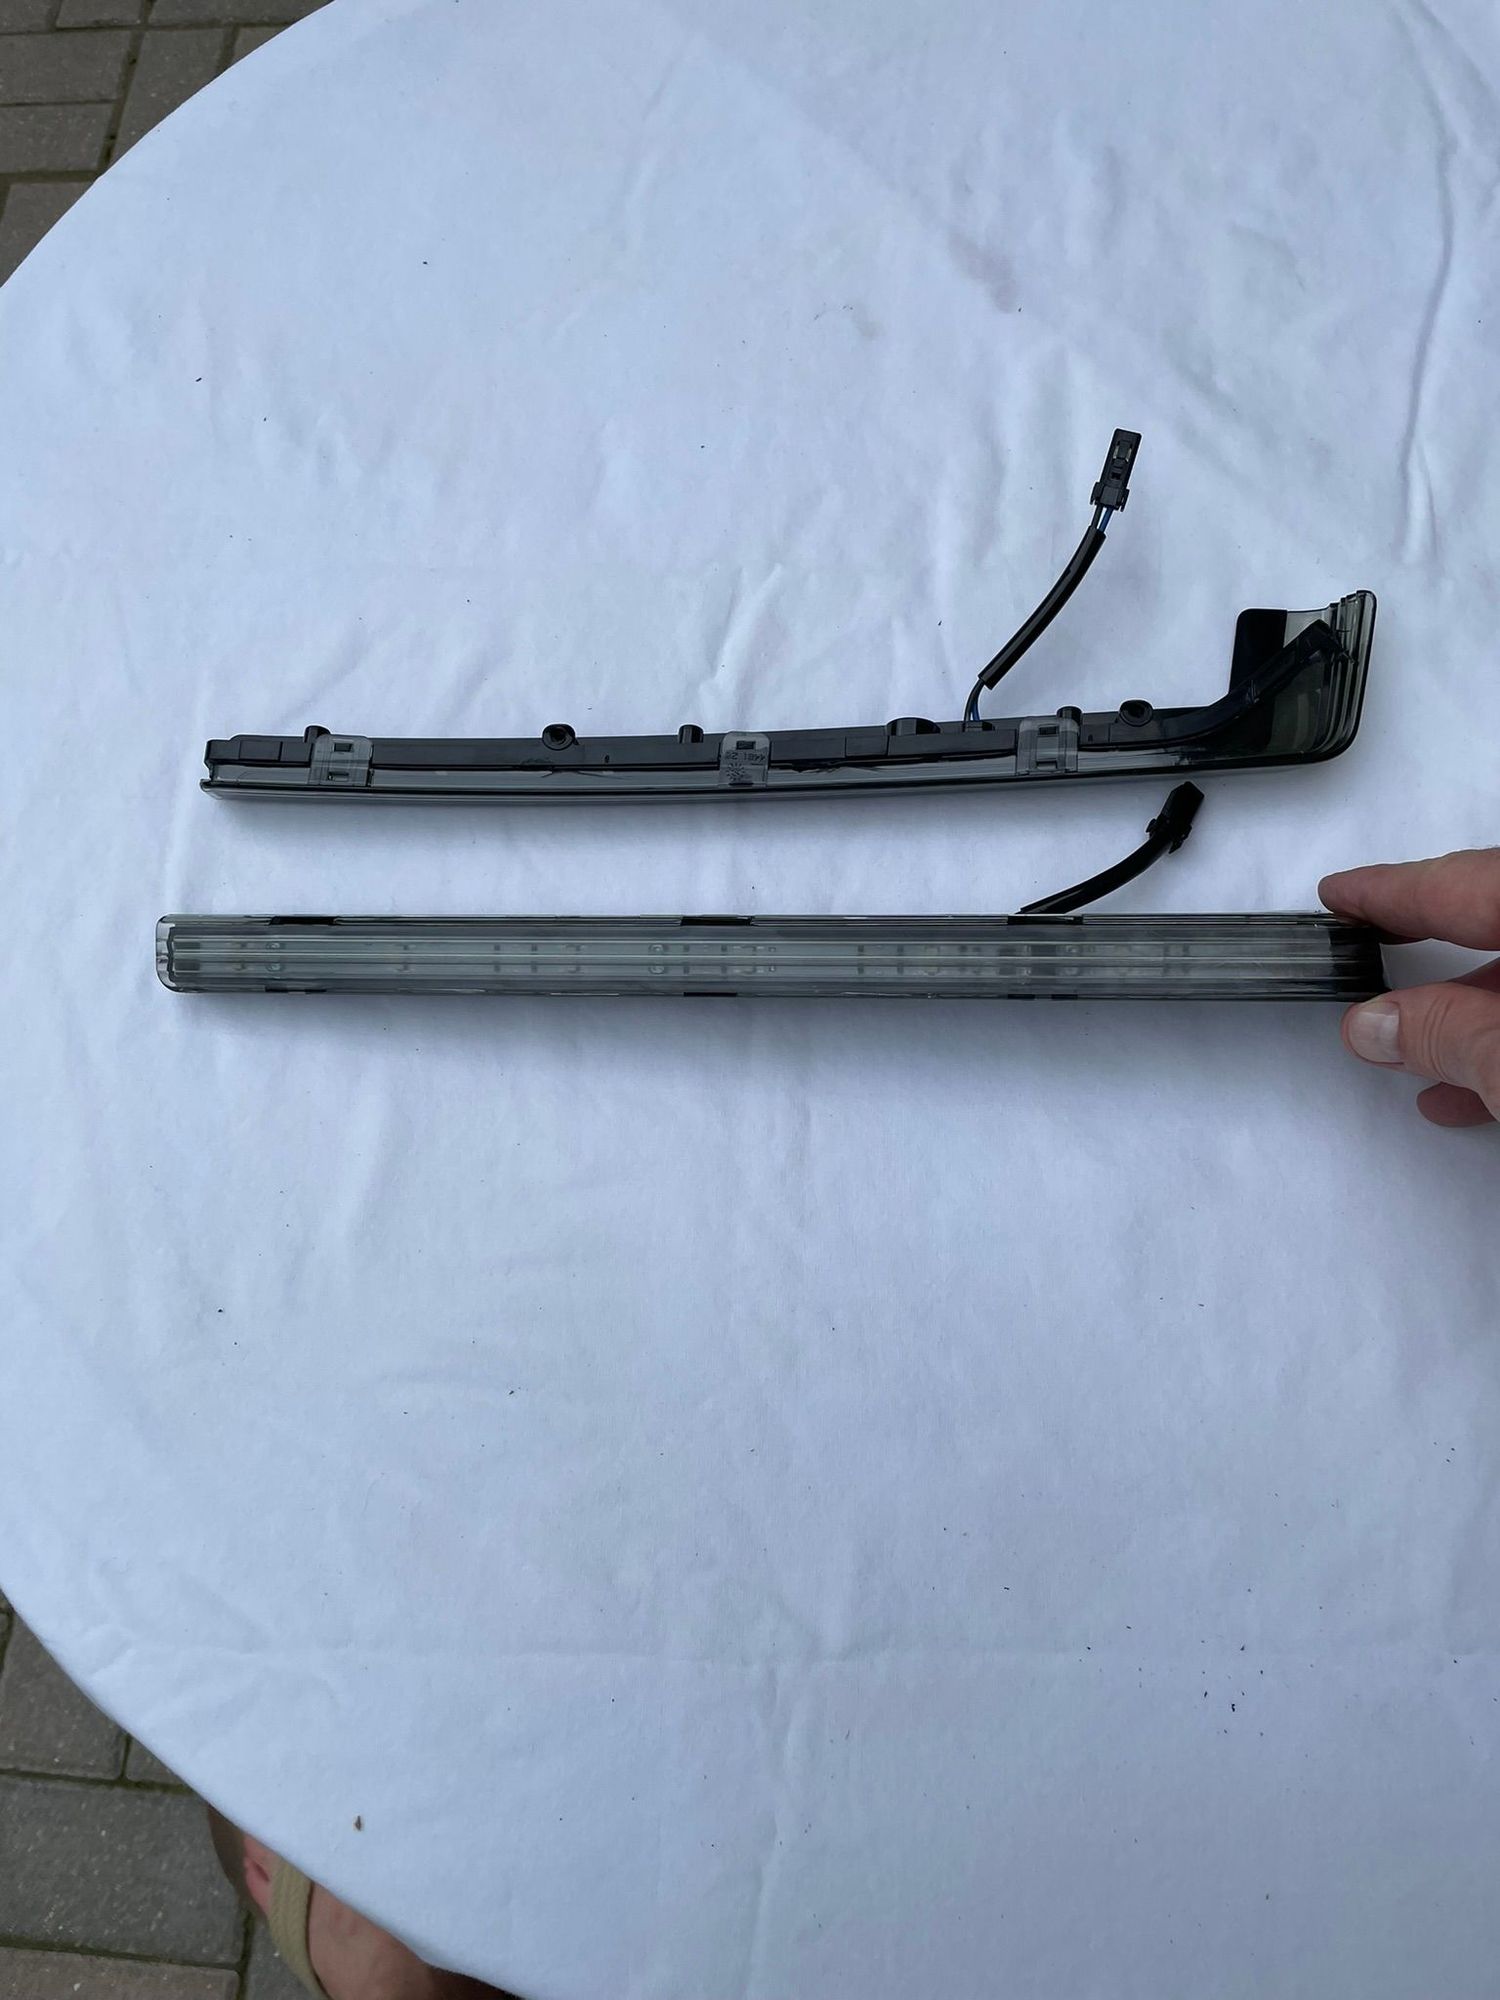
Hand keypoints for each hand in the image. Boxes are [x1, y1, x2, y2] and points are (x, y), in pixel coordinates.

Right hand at [1320, 848, 1499, 1126]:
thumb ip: (1449, 1034)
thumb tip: (1377, 1023)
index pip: (1469, 884)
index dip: (1395, 890)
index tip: (1340, 894)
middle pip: (1497, 919)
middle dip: (1434, 935)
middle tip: (1367, 937)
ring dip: (1465, 1010)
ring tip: (1402, 1050)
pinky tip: (1466, 1095)